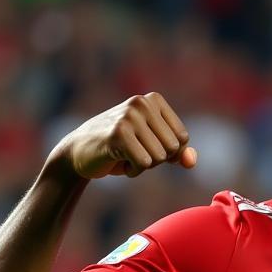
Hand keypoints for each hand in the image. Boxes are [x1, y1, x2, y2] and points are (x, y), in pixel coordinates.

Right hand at [52, 92, 196, 179]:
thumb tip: (192, 160)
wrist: (79, 152)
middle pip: (173, 149)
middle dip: (156, 159)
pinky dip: (132, 170)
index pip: (183, 139)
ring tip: (124, 154)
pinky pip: (143, 164)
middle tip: (133, 151)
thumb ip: (178, 153)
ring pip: (159, 158)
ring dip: (143, 165)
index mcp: (154, 100)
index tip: (146, 145)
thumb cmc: (121, 149)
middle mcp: (142, 103)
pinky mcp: (118, 133)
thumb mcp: (153, 148)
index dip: (168, 152)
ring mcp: (129, 116)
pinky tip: (118, 159)